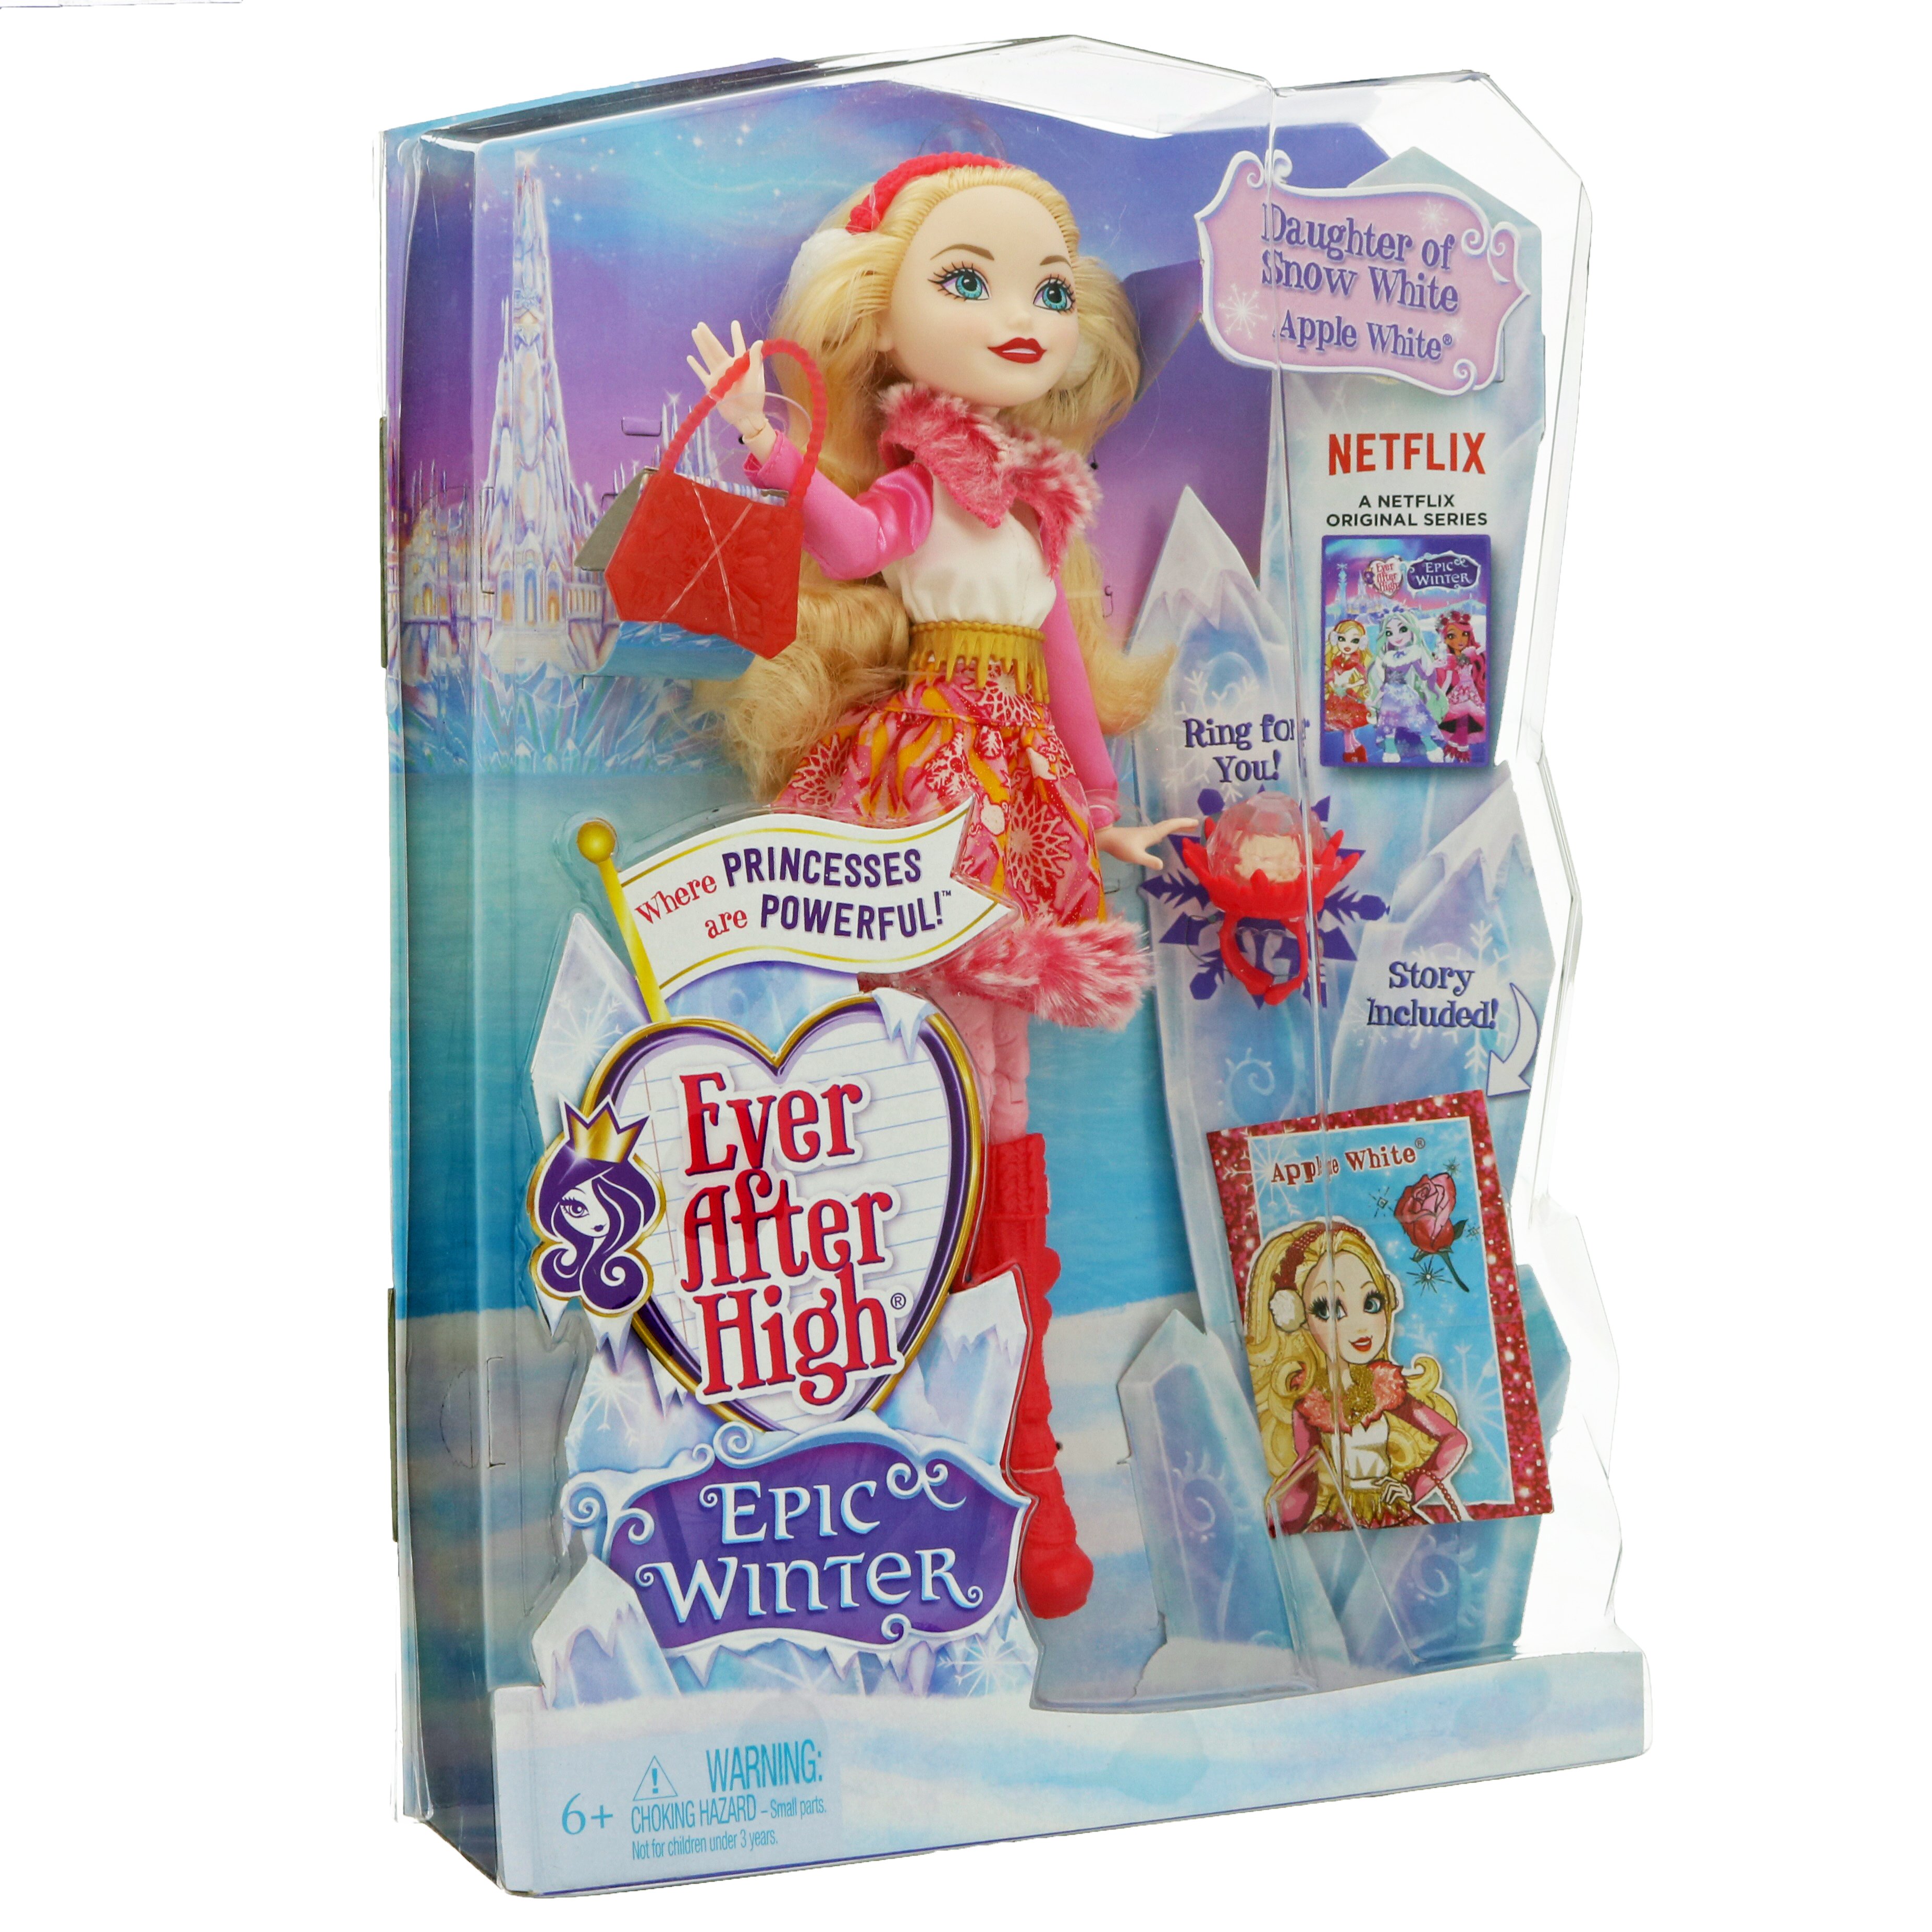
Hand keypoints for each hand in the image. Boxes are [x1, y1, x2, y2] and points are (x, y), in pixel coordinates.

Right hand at [687, 321, 774, 456]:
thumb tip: (758, 341)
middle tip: (700, 324)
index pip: (738, 345)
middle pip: (715, 347)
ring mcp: (718, 375)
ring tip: (695, 333)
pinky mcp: (712, 386)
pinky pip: (701, 373)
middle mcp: (728, 367)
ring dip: (700, 345)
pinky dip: (696, 366)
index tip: (734, 323)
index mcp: (740, 363)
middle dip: (708, 336)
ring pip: (707, 356)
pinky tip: (690, 358)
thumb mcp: (756, 377)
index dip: (736, 334)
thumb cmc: (754, 397)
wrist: (745, 416)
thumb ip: (755, 359)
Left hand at [1096, 816, 1195, 869]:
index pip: (1171, 826)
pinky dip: (1167, 830)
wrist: (1106, 839)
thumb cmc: (1120, 847)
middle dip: (1183, 824)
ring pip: (1165, 827)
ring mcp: (1146, 832)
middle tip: (1196, 825)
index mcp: (1152, 834)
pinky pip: (1159, 831)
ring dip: (1176, 827)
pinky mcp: (1141, 836)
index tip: (1196, 822)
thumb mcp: (1135, 856)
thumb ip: (1149, 860)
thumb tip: (1162, 865)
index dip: (1184, 823)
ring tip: (1186, 829)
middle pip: (1170, 824)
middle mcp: (1151, 831)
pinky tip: (1165, 836)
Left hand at [1378, 1477, 1414, 1514]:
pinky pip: (1396, 1494)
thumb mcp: (1397, 1494)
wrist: (1416, 1503)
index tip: (1376, 1485)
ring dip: (1387, 1496)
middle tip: (1382, 1499)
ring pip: (1391, 1488)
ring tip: (1385, 1502)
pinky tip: (1390, 1503)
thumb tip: (1381, 1492)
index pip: (1388, 1478)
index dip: (1381, 1480)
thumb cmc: (1405, 1499)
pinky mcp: (1405, 1493)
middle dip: (1384, 1492)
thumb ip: (1391, 1492)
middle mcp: (1400, 1484)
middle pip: (1389, 1484)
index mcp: (1398, 1483)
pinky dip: (1391, 1499)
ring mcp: (1403, 1488)